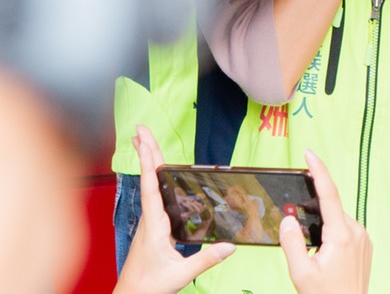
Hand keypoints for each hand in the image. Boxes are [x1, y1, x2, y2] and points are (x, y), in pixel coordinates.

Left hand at [114, 126, 235, 293]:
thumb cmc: (148, 287)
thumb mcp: (180, 274)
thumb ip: (206, 259)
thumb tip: (230, 246)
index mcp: (154, 226)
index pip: (151, 187)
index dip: (148, 162)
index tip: (144, 140)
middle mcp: (149, 220)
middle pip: (147, 180)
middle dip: (145, 153)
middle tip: (141, 129)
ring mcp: (148, 224)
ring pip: (149, 187)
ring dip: (148, 164)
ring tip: (147, 144)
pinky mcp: (152, 229)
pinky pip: (154, 198)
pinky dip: (154, 180)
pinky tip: (159, 177)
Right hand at [280, 149, 371, 293]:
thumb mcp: (301, 272)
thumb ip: (292, 243)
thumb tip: (288, 219)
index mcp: (341, 234)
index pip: (328, 194)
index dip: (318, 171)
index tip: (310, 154)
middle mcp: (356, 231)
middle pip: (330, 209)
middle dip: (313, 211)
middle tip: (299, 229)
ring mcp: (363, 238)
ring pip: (337, 221)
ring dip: (322, 226)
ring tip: (313, 252)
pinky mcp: (365, 245)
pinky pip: (346, 231)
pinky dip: (332, 234)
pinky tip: (323, 253)